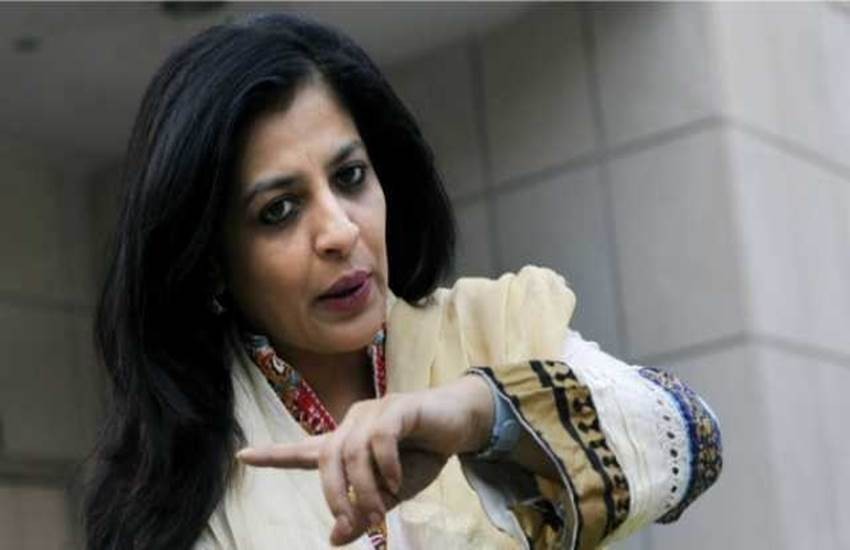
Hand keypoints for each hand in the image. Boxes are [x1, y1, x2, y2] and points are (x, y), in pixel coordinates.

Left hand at [236, 374, 494, 545]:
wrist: (459, 425)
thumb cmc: (423, 455)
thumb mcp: (392, 493)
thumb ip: (364, 512)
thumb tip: (335, 539)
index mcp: (348, 443)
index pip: (304, 449)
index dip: (273, 454)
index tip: (242, 456)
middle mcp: (353, 423)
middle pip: (326, 457)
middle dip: (333, 495)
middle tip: (348, 523)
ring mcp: (374, 412)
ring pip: (351, 452)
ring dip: (363, 488)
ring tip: (380, 510)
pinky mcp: (398, 407)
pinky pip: (380, 438)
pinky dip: (386, 465)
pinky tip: (397, 481)